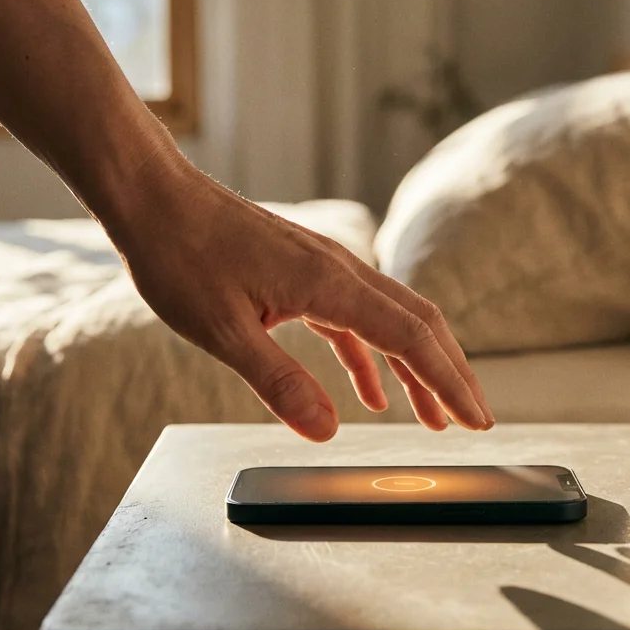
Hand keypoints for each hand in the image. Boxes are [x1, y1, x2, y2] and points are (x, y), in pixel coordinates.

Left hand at [97, 155, 494, 441]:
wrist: (153, 198)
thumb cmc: (180, 255)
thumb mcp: (222, 331)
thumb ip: (279, 382)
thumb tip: (327, 431)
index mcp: (329, 283)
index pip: (412, 338)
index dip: (449, 381)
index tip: (476, 417)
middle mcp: (340, 269)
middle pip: (419, 324)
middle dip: (451, 374)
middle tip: (475, 419)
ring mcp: (325, 268)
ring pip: (392, 320)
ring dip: (418, 368)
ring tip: (433, 415)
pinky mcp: (305, 272)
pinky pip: (356, 319)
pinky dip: (373, 358)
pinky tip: (370, 394)